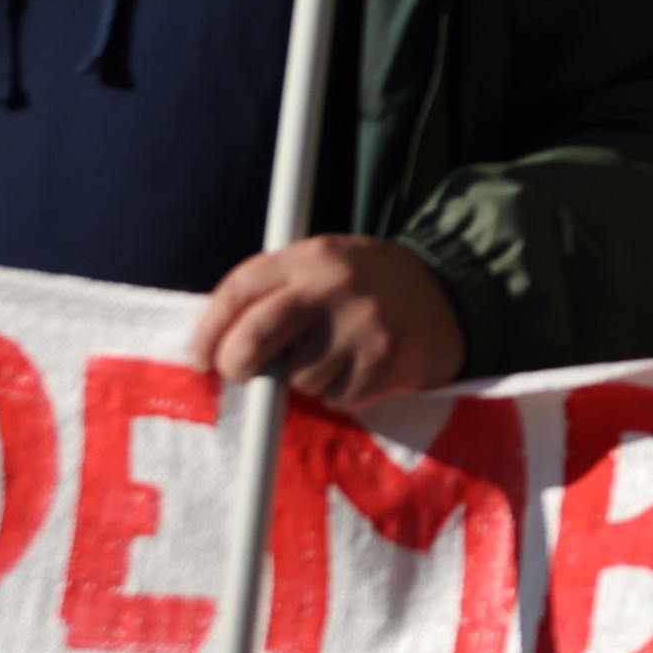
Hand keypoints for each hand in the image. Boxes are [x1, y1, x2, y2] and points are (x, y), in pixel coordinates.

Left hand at [190, 235, 466, 410]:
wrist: (451, 295)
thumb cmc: (367, 286)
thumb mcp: (325, 266)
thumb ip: (279, 290)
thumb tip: (217, 343)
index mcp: (313, 255)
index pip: (240, 290)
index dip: (209, 330)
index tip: (201, 358)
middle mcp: (335, 285)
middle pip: (255, 335)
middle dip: (235, 365)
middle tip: (240, 374)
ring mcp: (362, 323)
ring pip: (296, 378)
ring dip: (303, 381)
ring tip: (332, 358)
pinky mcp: (384, 360)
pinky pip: (336, 397)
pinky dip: (340, 393)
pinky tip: (360, 368)